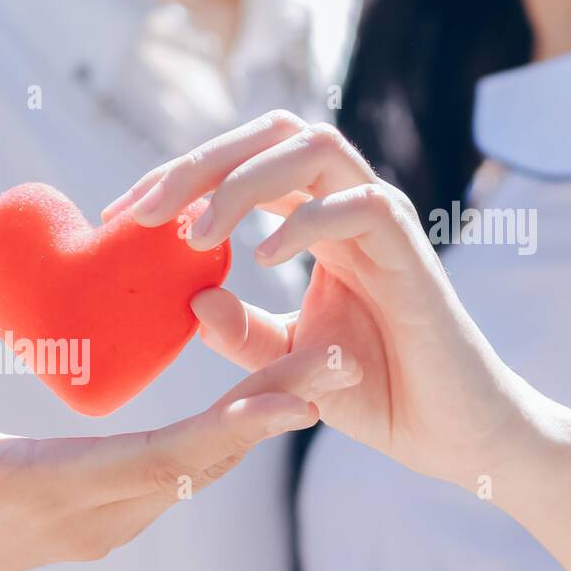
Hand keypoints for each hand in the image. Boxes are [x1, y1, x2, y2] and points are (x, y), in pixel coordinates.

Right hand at [0, 343, 356, 570]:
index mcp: (54, 491)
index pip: (157, 461)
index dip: (226, 430)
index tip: (292, 396)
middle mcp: (97, 514)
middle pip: (202, 463)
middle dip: (273, 414)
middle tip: (342, 357)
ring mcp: (109, 519)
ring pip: (202, 469)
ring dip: (263, 421)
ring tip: (323, 365)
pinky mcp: (112, 510)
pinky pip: (185, 470)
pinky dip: (230, 433)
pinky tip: (262, 394)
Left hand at [108, 109, 555, 488]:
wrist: (452, 435)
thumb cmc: (374, 391)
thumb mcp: (286, 361)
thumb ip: (240, 330)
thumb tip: (190, 296)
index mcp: (314, 222)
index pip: (241, 165)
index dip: (176, 179)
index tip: (118, 218)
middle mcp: (347, 207)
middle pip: (272, 134)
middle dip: (199, 161)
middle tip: (142, 212)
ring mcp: (383, 224)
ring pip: (316, 148)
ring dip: (243, 181)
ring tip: (195, 235)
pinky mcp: (413, 256)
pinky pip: (363, 206)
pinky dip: (306, 222)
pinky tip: (261, 260)